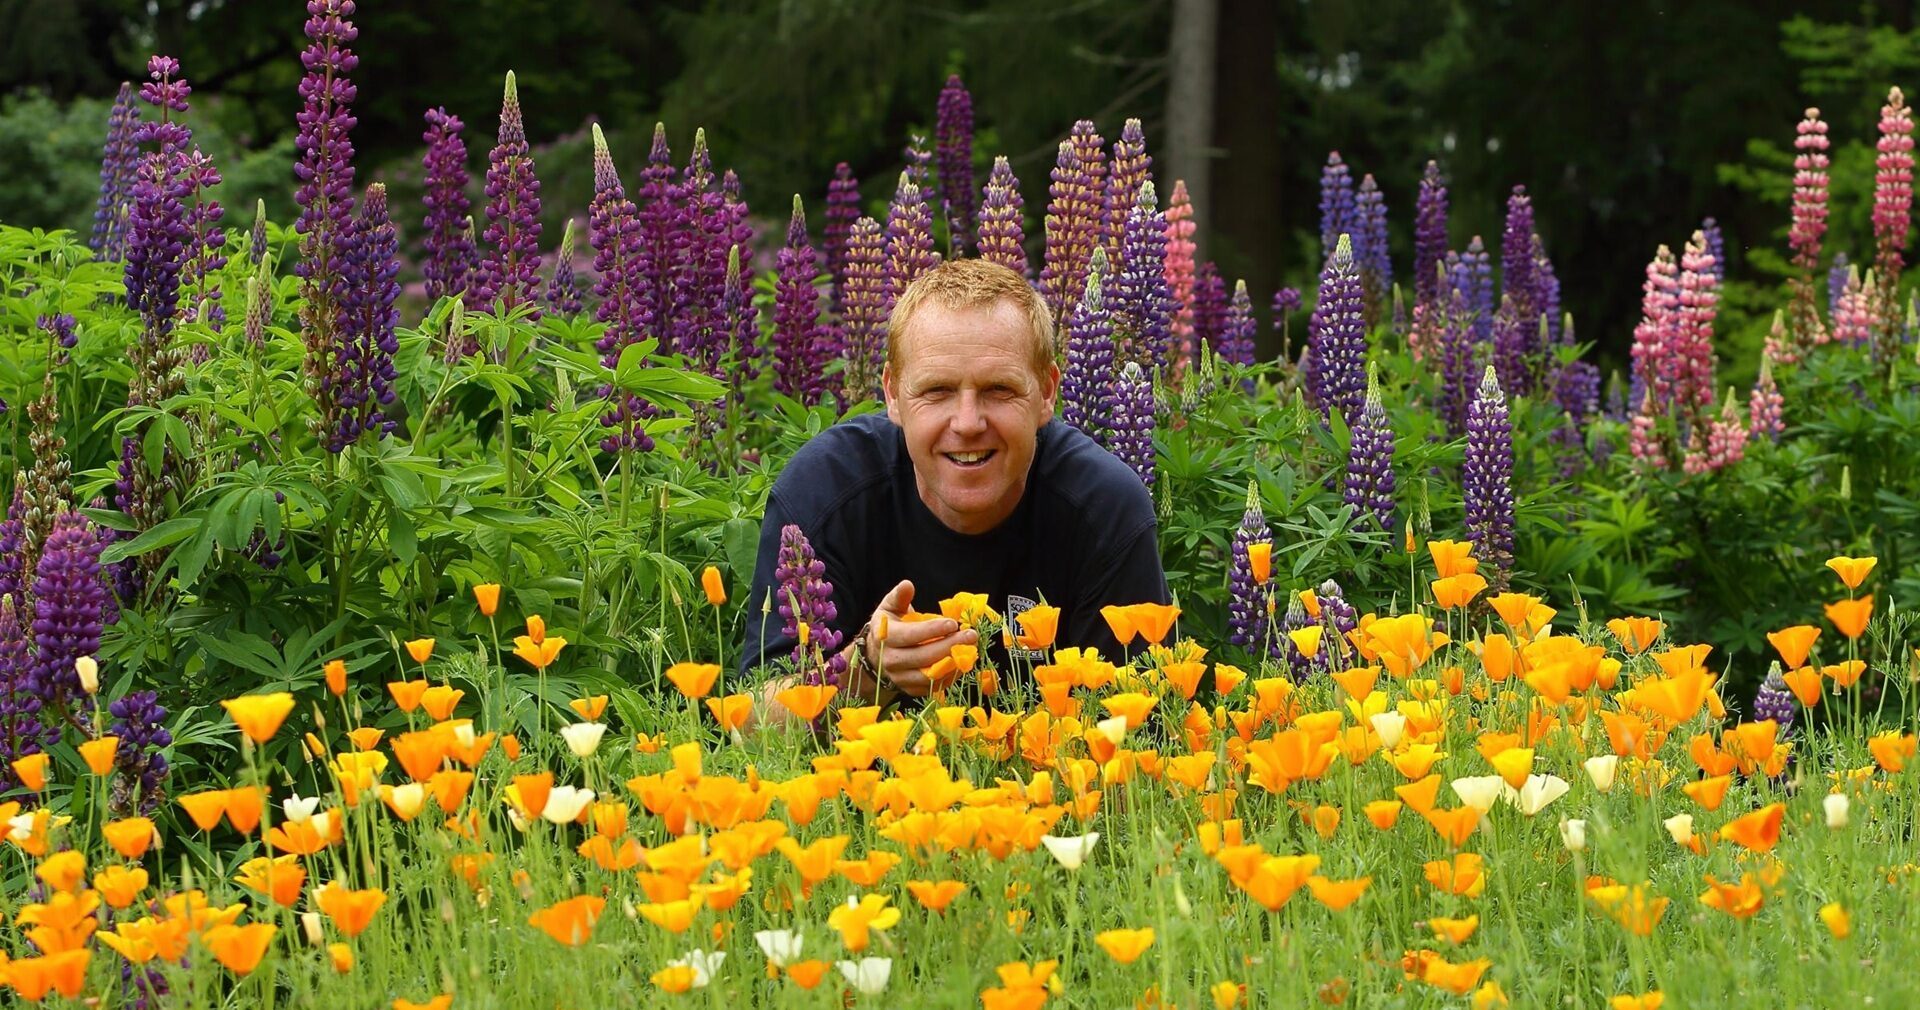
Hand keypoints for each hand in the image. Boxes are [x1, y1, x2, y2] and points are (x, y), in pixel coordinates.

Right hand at [852, 580, 977, 700]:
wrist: (876, 655)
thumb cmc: (889, 626)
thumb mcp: (889, 607)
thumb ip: (899, 596)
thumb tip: (907, 585)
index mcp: (885, 637)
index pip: (910, 636)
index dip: (932, 630)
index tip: (953, 623)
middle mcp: (890, 661)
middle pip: (923, 657)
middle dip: (950, 646)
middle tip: (971, 635)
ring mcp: (900, 678)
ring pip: (929, 676)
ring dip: (953, 664)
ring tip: (971, 650)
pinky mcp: (910, 690)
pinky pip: (933, 687)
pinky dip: (950, 676)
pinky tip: (963, 662)